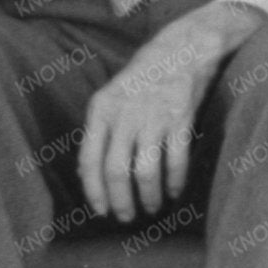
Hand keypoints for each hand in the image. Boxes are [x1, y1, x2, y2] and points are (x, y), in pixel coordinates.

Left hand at [80, 15, 232, 220]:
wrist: (179, 51)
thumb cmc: (140, 79)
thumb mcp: (109, 98)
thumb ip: (98, 133)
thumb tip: (87, 175)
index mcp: (101, 110)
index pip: (90, 159)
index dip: (94, 191)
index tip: (100, 210)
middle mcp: (124, 115)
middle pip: (116, 171)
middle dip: (121, 201)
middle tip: (126, 216)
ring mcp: (153, 117)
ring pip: (145, 171)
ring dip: (149, 196)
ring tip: (152, 207)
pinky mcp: (180, 120)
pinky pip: (175, 161)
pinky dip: (175, 182)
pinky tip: (174, 191)